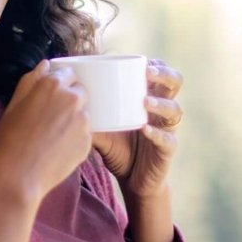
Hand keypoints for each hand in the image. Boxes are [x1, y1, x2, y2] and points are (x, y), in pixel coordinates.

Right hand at [0, 60, 91, 201]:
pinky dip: (75, 138)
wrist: (17, 177)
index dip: (58, 83)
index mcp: (52, 85)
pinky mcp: (88, 142)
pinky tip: (57, 148)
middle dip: (69, 99)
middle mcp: (72, 99)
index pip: (67, 73)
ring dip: (73, 119)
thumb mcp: (13, 105)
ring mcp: (83, 122)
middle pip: (80, 91)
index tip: (50, 95)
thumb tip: (45, 65)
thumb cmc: (8, 140)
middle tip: (51, 116)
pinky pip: (84, 134)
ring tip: (53, 135)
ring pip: (83, 113)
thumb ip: (30, 81)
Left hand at [92, 60, 182, 198]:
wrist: (131, 181)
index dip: (156, 64)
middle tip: (147, 73)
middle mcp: (162, 111)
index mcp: (150, 99)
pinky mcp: (168, 150)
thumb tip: (65, 100)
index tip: (142, 61)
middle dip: (164, 75)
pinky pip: (168, 139)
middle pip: (176, 83)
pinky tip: (146, 129)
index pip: (161, 73)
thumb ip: (90, 115)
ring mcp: (168, 129)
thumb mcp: (102, 129)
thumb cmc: (118, 149)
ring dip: (160, 103)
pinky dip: (157, 134)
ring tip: (144, 101)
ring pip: (175, 110)